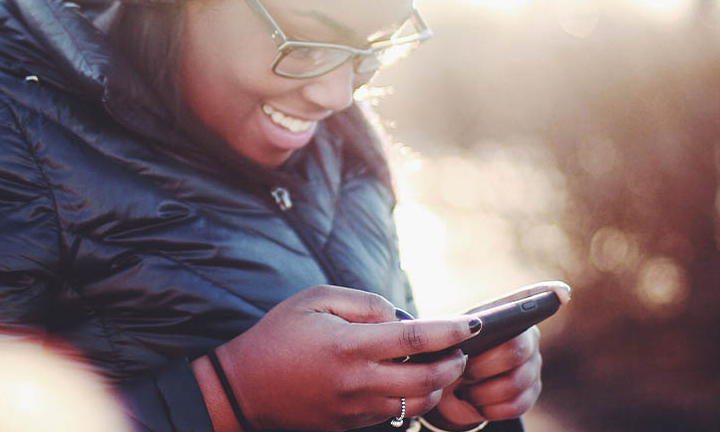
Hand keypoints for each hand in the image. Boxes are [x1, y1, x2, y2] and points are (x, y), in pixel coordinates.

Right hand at [197, 285, 481, 431]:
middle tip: (459, 349)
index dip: (451, 331)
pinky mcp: (352, 424)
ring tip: (437, 364)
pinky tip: (407, 379)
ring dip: (437, 385)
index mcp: (349, 345)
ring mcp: (356, 408)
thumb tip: (401, 317)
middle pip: (428, 379)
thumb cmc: (280, 334)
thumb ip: (364, 303)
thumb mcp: (316, 299)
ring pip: (418, 403)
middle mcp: (357, 381)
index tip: (474, 324)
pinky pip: (395, 414)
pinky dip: (411, 397)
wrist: (246, 386)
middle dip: (454, 364)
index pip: (416, 338)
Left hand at [427, 281, 570, 428]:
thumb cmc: (445, 355)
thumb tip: (475, 326)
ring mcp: (532, 364)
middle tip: (463, 369)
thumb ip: (457, 330)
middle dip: (484, 365)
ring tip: (466, 389)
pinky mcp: (531, 392)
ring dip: (483, 391)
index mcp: (503, 315)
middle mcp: (526, 336)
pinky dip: (491, 407)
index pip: (528, 299)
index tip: (561, 293)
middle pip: (516, 349)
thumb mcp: (443, 338)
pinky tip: (478, 403)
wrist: (444, 389)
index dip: (547, 294)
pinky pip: (517, 404)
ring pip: (516, 382)